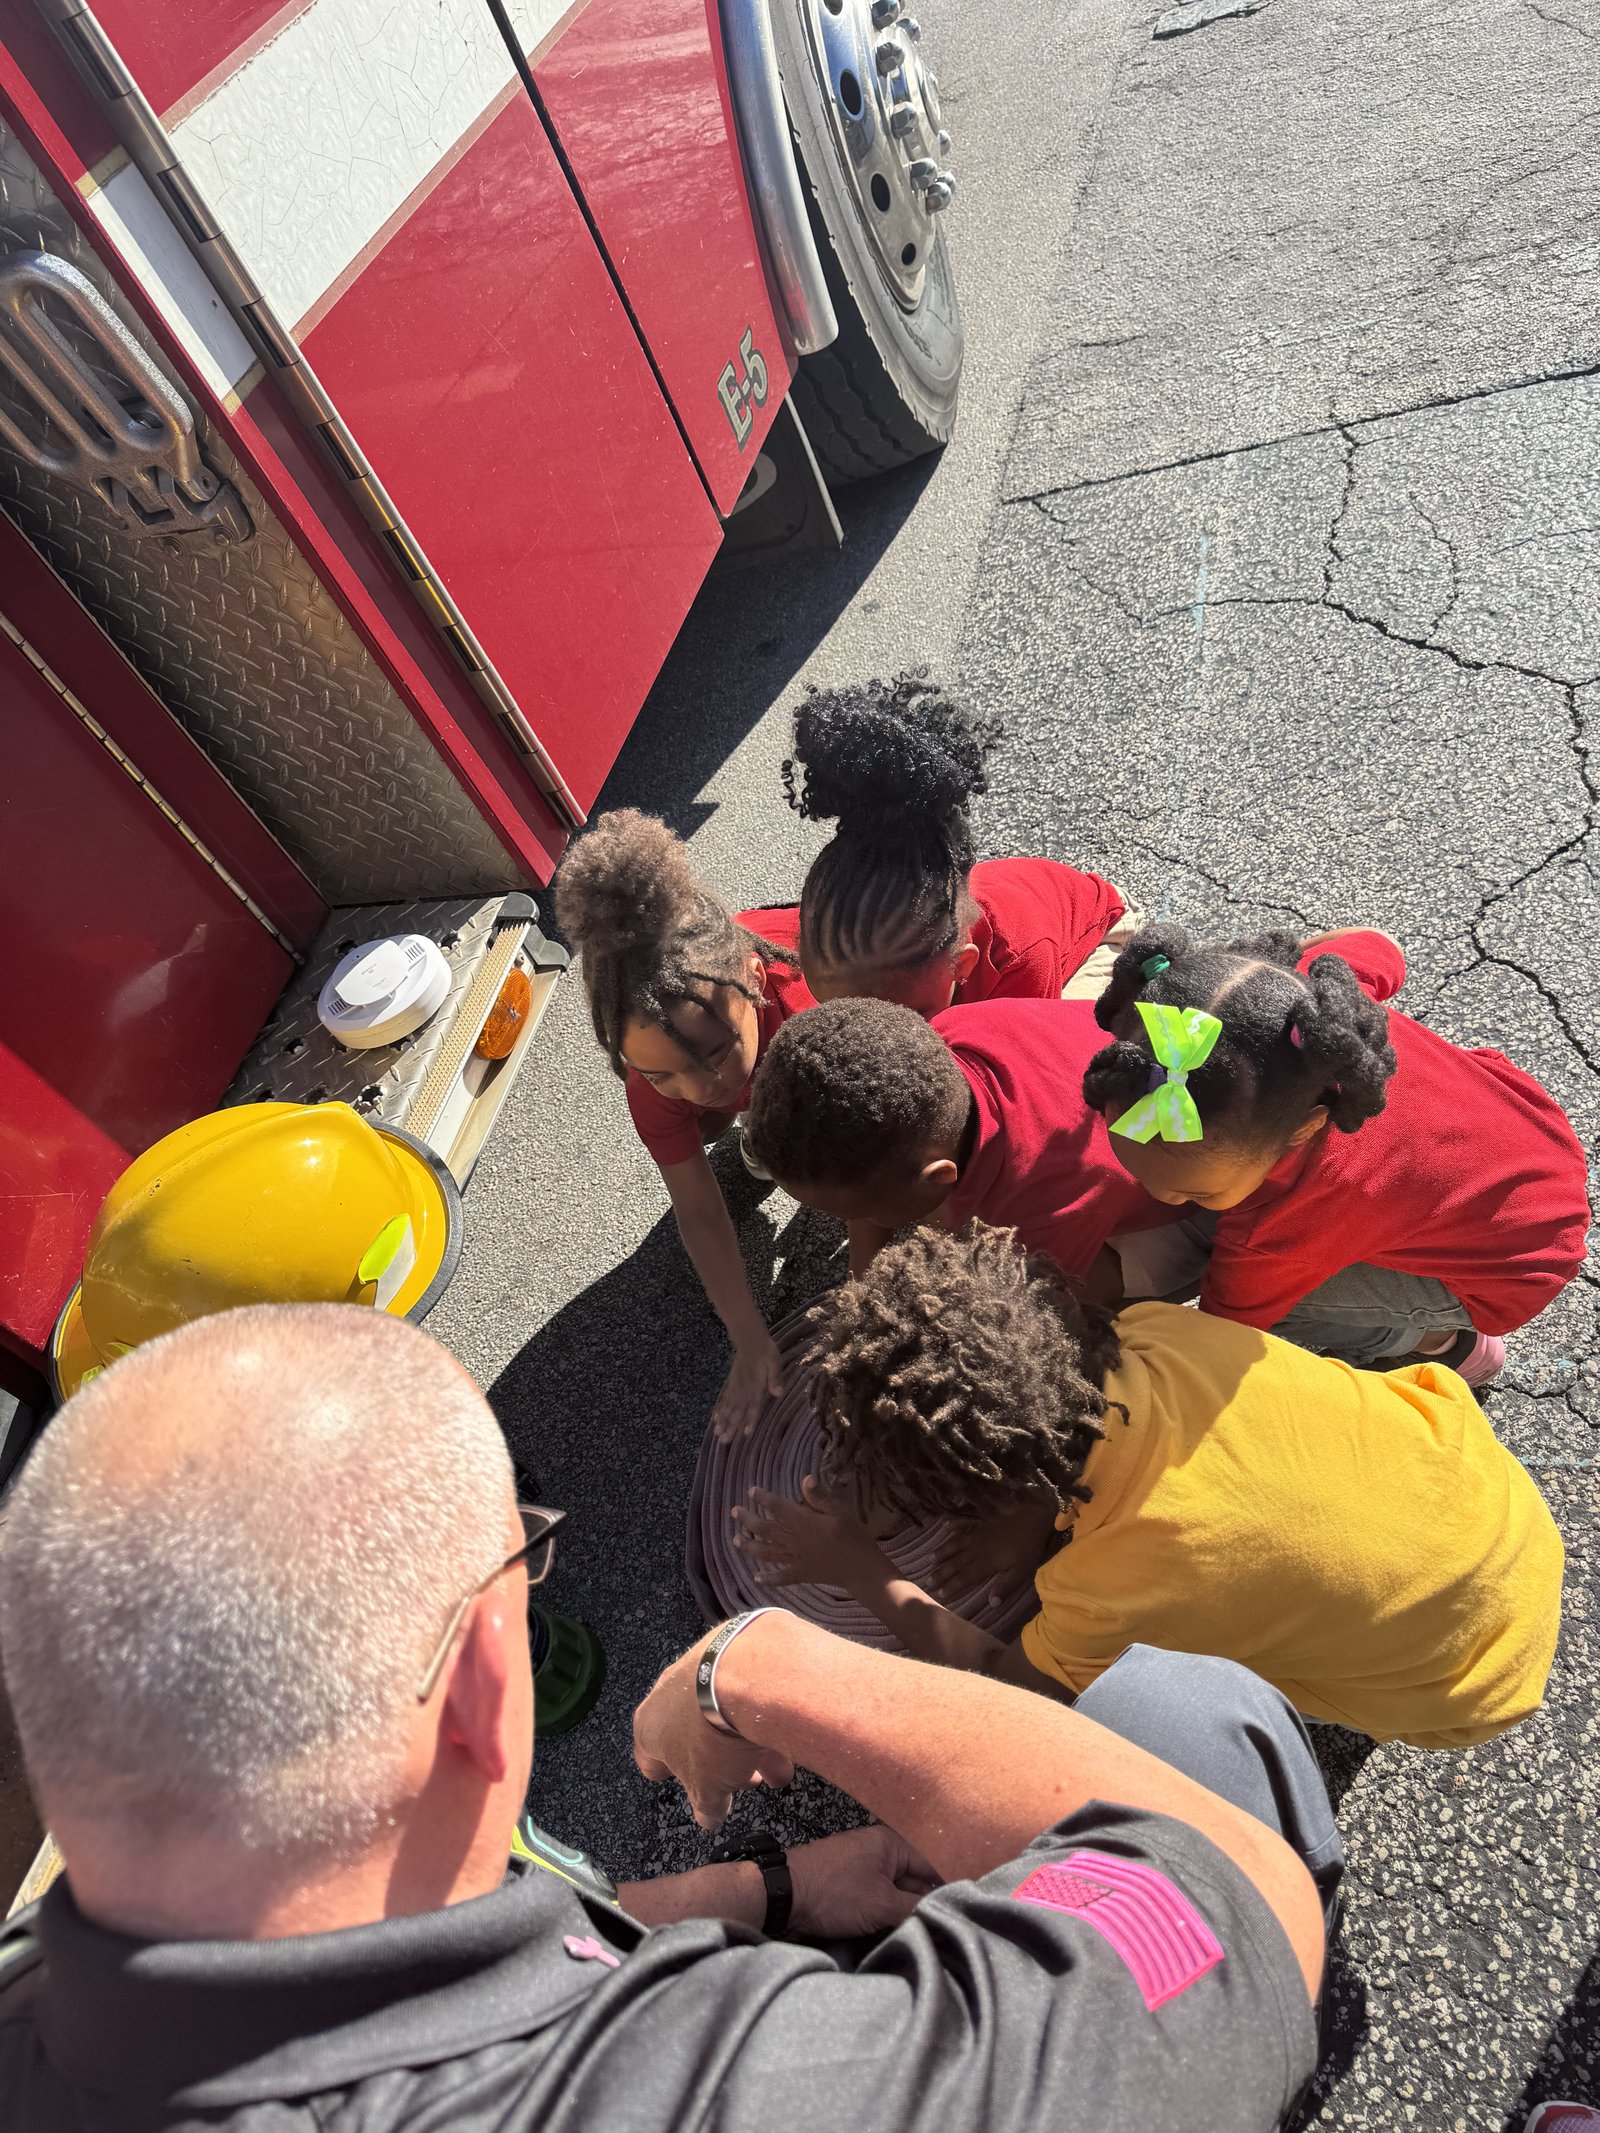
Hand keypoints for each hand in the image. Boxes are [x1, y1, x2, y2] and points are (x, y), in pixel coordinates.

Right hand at [634, 1637, 794, 1829]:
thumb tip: (709, 1818)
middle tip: (744, 1780)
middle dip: (720, 1762)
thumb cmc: (713, 1731)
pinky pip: (743, 1691)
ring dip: (747, 1743)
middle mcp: (667, 1694)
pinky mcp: (729, 1651)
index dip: (671, 1775)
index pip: (651, 1759)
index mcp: (649, 1728)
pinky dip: (760, 1714)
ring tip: (777, 1767)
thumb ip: (707, 1807)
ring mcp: (697, 1669)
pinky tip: (785, 1737)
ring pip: (721, 1715)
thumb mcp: (708, 1788)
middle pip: (693, 1736)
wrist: (746, 1675)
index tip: (687, 1785)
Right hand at [712, 1335, 783, 1442]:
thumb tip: (779, 1393)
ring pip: (728, 1407)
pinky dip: (719, 1408)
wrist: (750, 1338)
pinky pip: (724, 1398)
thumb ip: (775, 1378)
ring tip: (717, 1434)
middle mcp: (743, 1389)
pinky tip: (715, 1417)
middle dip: (731, 1426)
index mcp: (755, 1386)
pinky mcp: (731, 1382)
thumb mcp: (774, 1362)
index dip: (750, 1420)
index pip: (753, 1406)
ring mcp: (735, 1386)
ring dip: (723, 1421)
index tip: (745, 1434)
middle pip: (737, 1410)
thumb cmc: (766, 1351)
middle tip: (724, 1440)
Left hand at [732, 1477, 884, 1589]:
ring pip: (766, 1553)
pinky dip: (768, 1578)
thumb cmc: (853, 1536)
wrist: (861, 1569)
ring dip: (749, 1546)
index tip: (752, 1492)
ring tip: (736, 1540)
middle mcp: (794, 1541)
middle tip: (735, 1512)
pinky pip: (781, 1577)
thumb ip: (819, 1497)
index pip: (777, 1508)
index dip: (763, 1499)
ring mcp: (796, 1560)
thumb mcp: (839, 1512)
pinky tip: (757, 1578)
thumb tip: (804, 1478)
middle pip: (765, 1530)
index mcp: (803, 1523)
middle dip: (748, 1520)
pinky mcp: (801, 1574)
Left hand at [788, 1825, 941, 1938]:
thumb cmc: (836, 1893)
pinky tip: (891, 1936)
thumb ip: (915, 1908)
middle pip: (911, 1883)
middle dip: (920, 1907)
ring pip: (891, 1896)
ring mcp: (859, 1869)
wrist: (783, 1896)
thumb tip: (942, 1916)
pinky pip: (873, 1902)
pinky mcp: (844, 1888)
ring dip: (899, 1916)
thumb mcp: (882, 1903)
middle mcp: (876, 1851)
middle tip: (939, 1936)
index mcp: (889, 1844)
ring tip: (919, 1939)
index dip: (942, 1894)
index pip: (929, 1869)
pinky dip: (881, 1917)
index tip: (957, 1919)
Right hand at [928, 1501, 1058, 1605]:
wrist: (1033, 1515)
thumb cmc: (1029, 1546)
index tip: (940, 1594)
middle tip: (927, 1580)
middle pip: (956, 1563)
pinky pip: (963, 1525)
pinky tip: (944, 1526)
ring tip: (929, 1560)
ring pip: (956, 1545)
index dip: (952, 1586)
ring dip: (942, 1552)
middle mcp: (977, 1549)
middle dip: (941, 1572)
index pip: (965, 1577)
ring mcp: (978, 1533)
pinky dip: (953, 1526)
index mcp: (986, 1563)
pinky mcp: (982, 1522)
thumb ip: (1005, 1586)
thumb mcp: (1021, 1571)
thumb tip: (991, 1604)